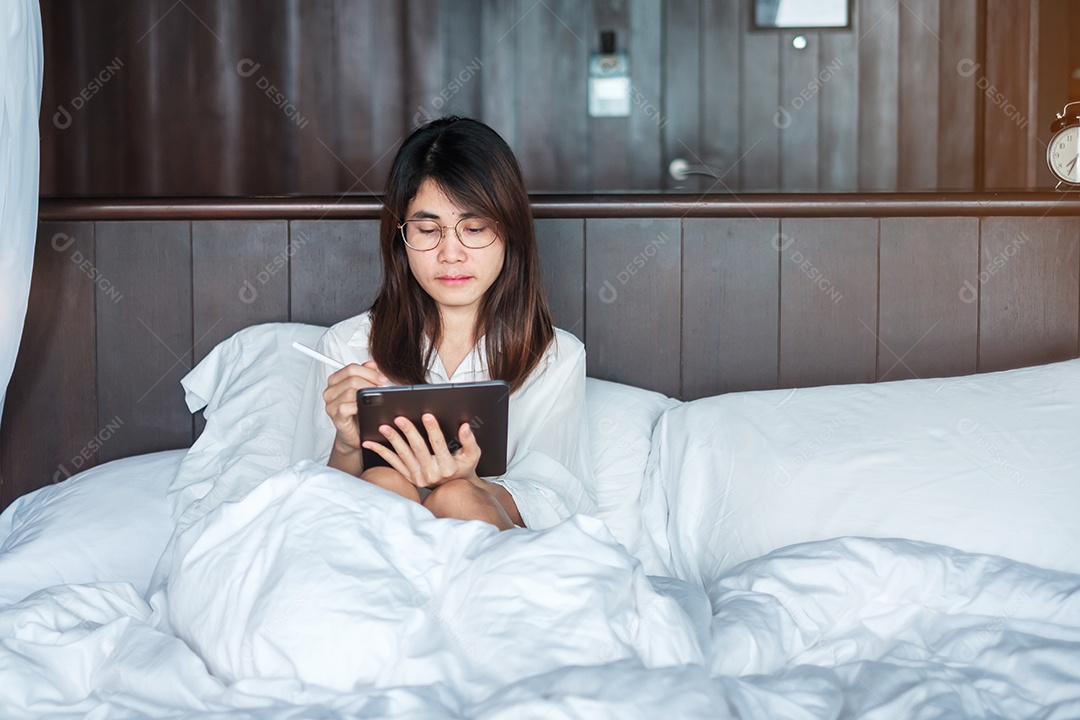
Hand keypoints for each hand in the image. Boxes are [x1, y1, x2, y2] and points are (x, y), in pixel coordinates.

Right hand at [323, 360, 387, 453]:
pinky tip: (366, 408)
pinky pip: (346, 406)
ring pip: (350, 391)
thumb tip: (372, 364)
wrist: (354, 434)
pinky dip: (358, 406)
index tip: (382, 378)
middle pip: (352, 378)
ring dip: (367, 394)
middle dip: (371, 382)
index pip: (351, 368)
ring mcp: (331, 404)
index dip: (369, 372)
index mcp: (335, 381)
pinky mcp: (335, 416)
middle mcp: (330, 391)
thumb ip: (366, 375)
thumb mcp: (363, 390)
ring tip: (377, 399)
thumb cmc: (358, 412)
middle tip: (382, 389)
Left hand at [362, 414, 481, 488]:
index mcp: (447, 467)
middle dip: (408, 432)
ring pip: (403, 455)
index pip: (438, 444)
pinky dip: (380, 452)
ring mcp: (418, 477)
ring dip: (393, 440)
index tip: (426, 415)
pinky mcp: (408, 477)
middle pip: (418, 449)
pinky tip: (370, 443)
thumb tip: (465, 427)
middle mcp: (431, 474)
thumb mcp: (473, 455)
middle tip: (400, 418)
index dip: (432, 429)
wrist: (454, 486)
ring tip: (384, 427)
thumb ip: (469, 441)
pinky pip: (393, 463)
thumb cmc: (464, 466)